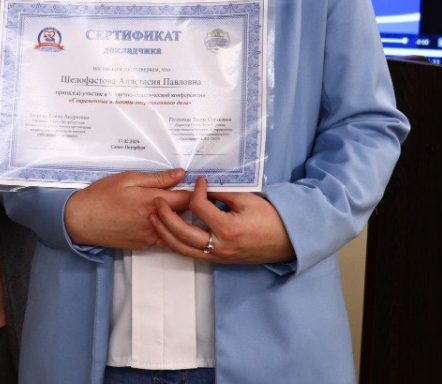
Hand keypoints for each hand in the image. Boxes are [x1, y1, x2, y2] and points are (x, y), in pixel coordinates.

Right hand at [64, 168, 190, 249]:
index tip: (196, 185)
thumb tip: (181, 174)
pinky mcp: (143, 245)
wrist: (81, 220)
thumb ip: (157, 178)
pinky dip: (163, 227)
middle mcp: (155, 222)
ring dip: (176, 218)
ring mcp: (150, 237)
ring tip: (170, 206)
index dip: (195, 191)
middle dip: (187, 204)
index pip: (188, 199)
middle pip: (185, 215)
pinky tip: (152, 218)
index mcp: (152, 202)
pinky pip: (161, 237)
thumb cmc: (101, 196)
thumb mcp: (128, 178)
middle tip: (184, 193)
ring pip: (174, 228)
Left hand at [151, 177, 293, 264]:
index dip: (195, 191)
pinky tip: (168, 233)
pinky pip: (192, 253)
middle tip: (156, 200)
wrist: (288, 241)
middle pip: (182, 232)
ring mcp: (218, 256)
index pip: (199, 207)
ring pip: (183, 248)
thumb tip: (201, 189)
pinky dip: (177, 244)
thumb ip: (221, 194)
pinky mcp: (219, 260)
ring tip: (152, 219)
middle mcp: (219, 246)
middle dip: (165, 215)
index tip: (198, 181)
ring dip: (165, 233)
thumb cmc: (270, 218)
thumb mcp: (247, 199)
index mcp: (227, 229)